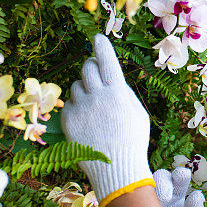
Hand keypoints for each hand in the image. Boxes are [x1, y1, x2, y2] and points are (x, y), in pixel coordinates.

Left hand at [61, 34, 152, 206]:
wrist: (116, 168)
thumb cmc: (132, 140)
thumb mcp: (137, 113)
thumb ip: (123, 93)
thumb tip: (109, 77)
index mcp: (118, 93)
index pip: (107, 61)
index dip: (102, 47)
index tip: (97, 38)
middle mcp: (98, 97)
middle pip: (88, 68)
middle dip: (91, 68)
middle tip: (95, 75)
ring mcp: (81, 108)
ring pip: (76, 85)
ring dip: (84, 90)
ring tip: (94, 108)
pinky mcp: (68, 120)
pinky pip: (69, 104)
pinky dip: (76, 108)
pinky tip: (86, 122)